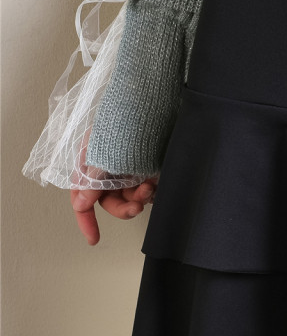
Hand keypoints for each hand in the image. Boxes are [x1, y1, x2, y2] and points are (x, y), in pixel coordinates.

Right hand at [69, 124, 157, 245]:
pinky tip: (157, 183)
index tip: (94, 238)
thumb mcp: (104, 151)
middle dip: (124, 207)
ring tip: (150, 186)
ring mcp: (130, 165)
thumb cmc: (125, 117)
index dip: (87, 219)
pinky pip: (149, 187)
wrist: (153, 97)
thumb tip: (80, 203)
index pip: (82, 197)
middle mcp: (109, 166)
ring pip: (132, 195)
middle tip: (137, 206)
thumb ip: (93, 179)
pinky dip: (152, 189)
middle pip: (111, 200)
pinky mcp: (150, 164)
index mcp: (90, 162)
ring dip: (141, 197)